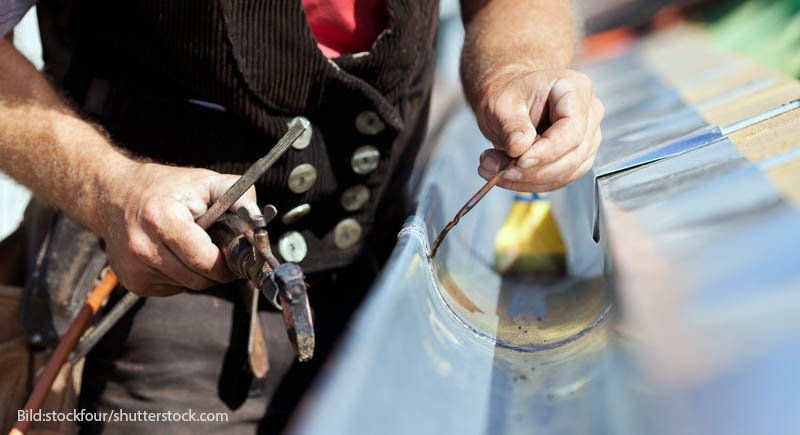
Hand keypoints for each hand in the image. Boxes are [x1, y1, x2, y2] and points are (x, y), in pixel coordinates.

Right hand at [98, 162, 258, 295]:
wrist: (113, 196)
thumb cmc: (165, 187)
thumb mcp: (204, 181)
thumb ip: (238, 195)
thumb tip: (258, 218)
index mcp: (162, 220)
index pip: (205, 261)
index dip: (227, 263)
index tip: (236, 256)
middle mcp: (143, 247)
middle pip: (198, 279)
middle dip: (216, 270)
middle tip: (220, 253)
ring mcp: (134, 268)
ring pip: (186, 286)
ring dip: (198, 273)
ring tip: (192, 247)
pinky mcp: (131, 281)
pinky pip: (171, 288)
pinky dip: (180, 276)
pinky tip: (174, 254)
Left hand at [474, 67, 603, 191]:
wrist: (509, 100)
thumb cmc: (508, 94)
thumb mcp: (501, 104)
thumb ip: (511, 125)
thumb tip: (518, 148)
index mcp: (573, 88)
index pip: (572, 128)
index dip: (547, 150)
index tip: (519, 161)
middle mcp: (588, 112)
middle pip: (573, 153)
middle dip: (534, 170)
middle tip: (499, 170)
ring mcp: (587, 137)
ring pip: (567, 171)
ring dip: (529, 179)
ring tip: (495, 170)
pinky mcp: (578, 157)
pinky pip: (560, 178)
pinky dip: (532, 183)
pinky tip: (507, 176)